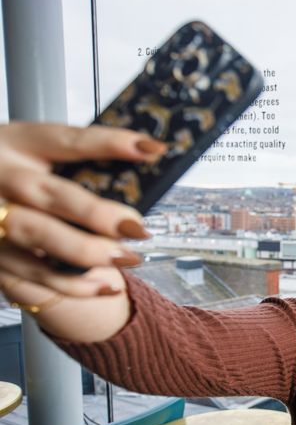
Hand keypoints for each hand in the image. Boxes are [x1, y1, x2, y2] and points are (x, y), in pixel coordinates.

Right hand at [0, 122, 163, 302]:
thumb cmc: (21, 181)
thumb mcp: (37, 159)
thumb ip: (79, 165)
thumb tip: (143, 171)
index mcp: (18, 143)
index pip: (67, 139)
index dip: (110, 143)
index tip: (152, 149)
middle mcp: (1, 177)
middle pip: (49, 194)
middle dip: (96, 213)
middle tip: (135, 226)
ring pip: (38, 235)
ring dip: (87, 251)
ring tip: (128, 257)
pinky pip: (32, 274)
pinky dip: (72, 285)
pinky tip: (106, 285)